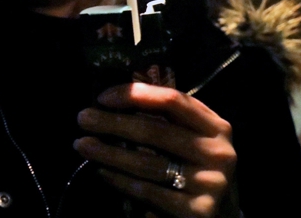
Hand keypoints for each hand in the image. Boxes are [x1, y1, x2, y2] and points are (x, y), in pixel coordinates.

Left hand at [75, 83, 236, 217]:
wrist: (218, 214)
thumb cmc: (194, 168)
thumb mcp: (191, 138)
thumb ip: (166, 120)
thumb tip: (114, 99)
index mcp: (216, 126)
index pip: (173, 100)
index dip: (135, 95)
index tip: (102, 97)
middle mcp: (218, 153)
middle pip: (155, 131)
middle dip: (113, 123)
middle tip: (82, 119)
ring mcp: (210, 184)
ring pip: (148, 164)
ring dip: (108, 153)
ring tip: (83, 145)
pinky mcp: (198, 211)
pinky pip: (148, 192)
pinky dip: (120, 181)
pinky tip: (101, 172)